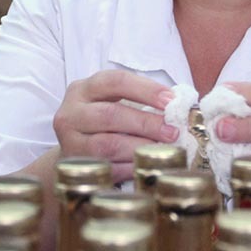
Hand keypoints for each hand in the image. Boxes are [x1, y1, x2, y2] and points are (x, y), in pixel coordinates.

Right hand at [52, 70, 179, 182]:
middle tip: (173, 131)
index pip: (115, 81)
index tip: (171, 101)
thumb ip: (140, 101)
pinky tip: (148, 166)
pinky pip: (108, 168)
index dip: (146, 89)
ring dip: (141, 147)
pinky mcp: (76, 167)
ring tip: (164, 149)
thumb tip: (180, 108)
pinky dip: (131, 168)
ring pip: (108, 144)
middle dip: (146, 123)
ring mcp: (69, 142)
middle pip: (111, 115)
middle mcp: (71, 113)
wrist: (71, 156)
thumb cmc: (102, 125)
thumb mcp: (112, 103)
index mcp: (83, 89)